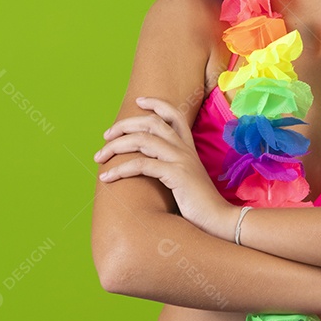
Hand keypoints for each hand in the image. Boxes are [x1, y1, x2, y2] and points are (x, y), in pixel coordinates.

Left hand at [93, 96, 239, 240]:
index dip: (156, 104)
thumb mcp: (186, 180)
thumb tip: (147, 166)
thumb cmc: (200, 205)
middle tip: (106, 136)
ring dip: (116, 146)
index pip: (174, 114)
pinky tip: (107, 178)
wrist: (220, 220)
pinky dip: (120, 169)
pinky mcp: (176, 175)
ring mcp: (181, 160)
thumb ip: (171, 168)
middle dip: (124, 125)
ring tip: (100, 156)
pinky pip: (142, 165)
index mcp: (188, 148)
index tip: (138, 101)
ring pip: (142, 140)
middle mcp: (185, 149)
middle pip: (151, 122)